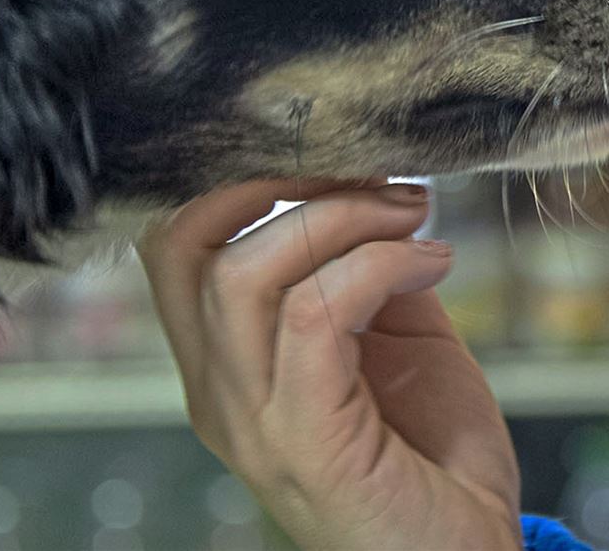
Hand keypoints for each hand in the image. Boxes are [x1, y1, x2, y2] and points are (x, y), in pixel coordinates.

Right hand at [137, 179, 521, 549]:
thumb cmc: (433, 456)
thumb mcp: (391, 344)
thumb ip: (362, 276)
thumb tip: (373, 193)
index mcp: (227, 365)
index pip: (176, 244)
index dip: (240, 176)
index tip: (330, 151)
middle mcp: (220, 392)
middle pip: (184, 244)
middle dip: (273, 179)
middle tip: (361, 169)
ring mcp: (254, 420)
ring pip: (245, 272)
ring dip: (340, 217)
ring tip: (411, 213)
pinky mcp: (306, 440)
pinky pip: (316, 315)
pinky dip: (378, 265)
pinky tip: (433, 261)